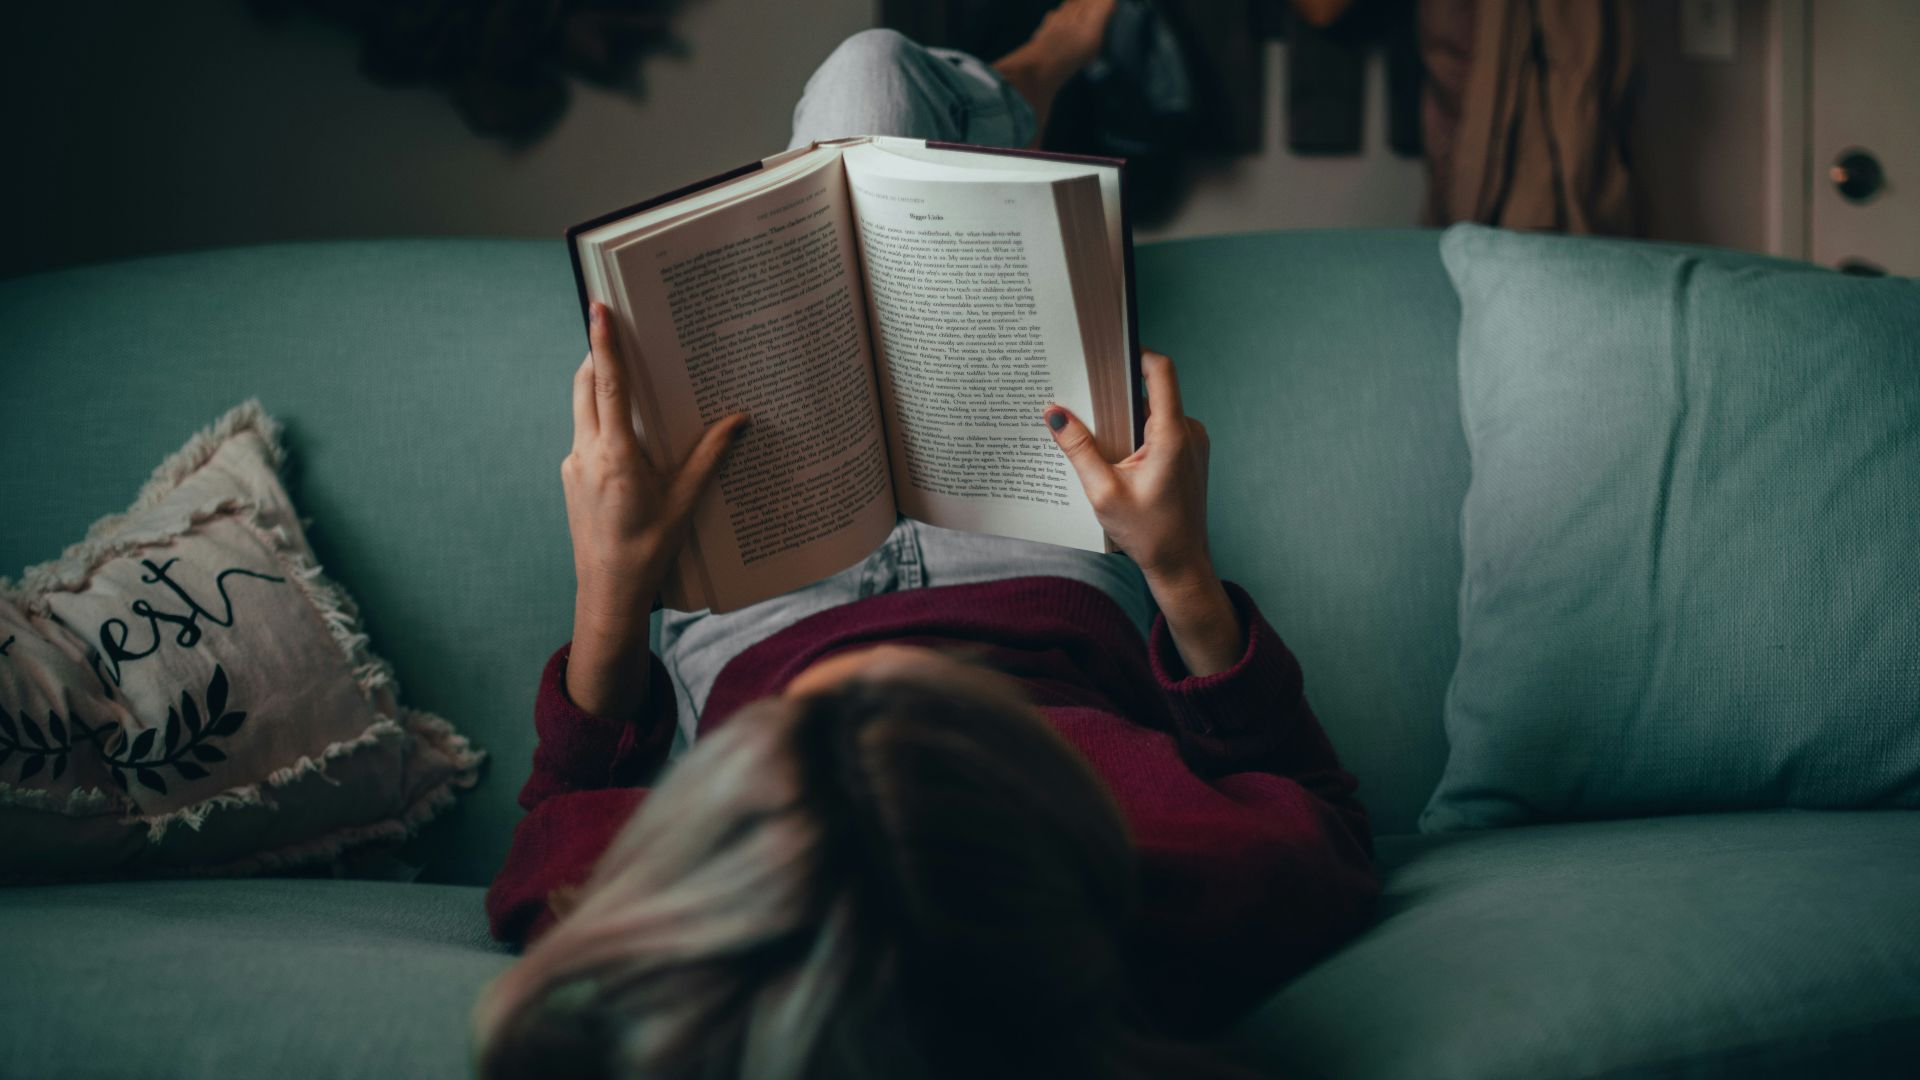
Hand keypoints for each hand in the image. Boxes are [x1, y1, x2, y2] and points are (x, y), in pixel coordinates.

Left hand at [563, 301, 747, 715]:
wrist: (607, 594)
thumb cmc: (648, 551)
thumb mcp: (685, 503)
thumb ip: (709, 457)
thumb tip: (739, 420)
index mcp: (615, 456)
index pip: (608, 384)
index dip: (604, 342)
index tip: (598, 307)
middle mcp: (586, 454)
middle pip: (585, 386)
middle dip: (598, 355)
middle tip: (616, 331)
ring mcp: (573, 465)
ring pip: (582, 410)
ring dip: (600, 388)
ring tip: (630, 380)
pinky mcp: (571, 478)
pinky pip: (585, 436)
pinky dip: (602, 422)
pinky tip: (629, 435)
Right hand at [1045, 350, 1242, 674]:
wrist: (1181, 565)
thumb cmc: (1147, 534)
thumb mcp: (1103, 492)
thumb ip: (1078, 448)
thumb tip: (1053, 412)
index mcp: (1173, 435)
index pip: (1160, 371)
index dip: (1134, 352)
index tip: (1105, 351)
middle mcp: (1189, 432)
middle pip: (1152, 389)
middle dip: (1117, 390)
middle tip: (1083, 393)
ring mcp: (1192, 443)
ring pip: (1155, 410)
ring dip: (1125, 415)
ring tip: (1093, 429)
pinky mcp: (1189, 454)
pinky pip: (1161, 429)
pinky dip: (1136, 432)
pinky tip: (1113, 453)